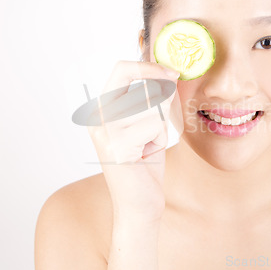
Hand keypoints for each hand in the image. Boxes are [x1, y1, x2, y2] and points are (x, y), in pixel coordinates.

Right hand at [87, 60, 179, 221]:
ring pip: (152, 107)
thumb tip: (169, 73)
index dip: (149, 66)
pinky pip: (154, 125)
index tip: (172, 72)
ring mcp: (104, 130)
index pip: (122, 69)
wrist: (139, 205)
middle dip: (162, 101)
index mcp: (102, 109)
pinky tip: (147, 155)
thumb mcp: (150, 124)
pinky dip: (160, 139)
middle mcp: (98, 116)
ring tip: (148, 145)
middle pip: (141, 85)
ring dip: (161, 126)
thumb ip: (154, 99)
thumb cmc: (145, 165)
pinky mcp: (116, 145)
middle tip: (160, 124)